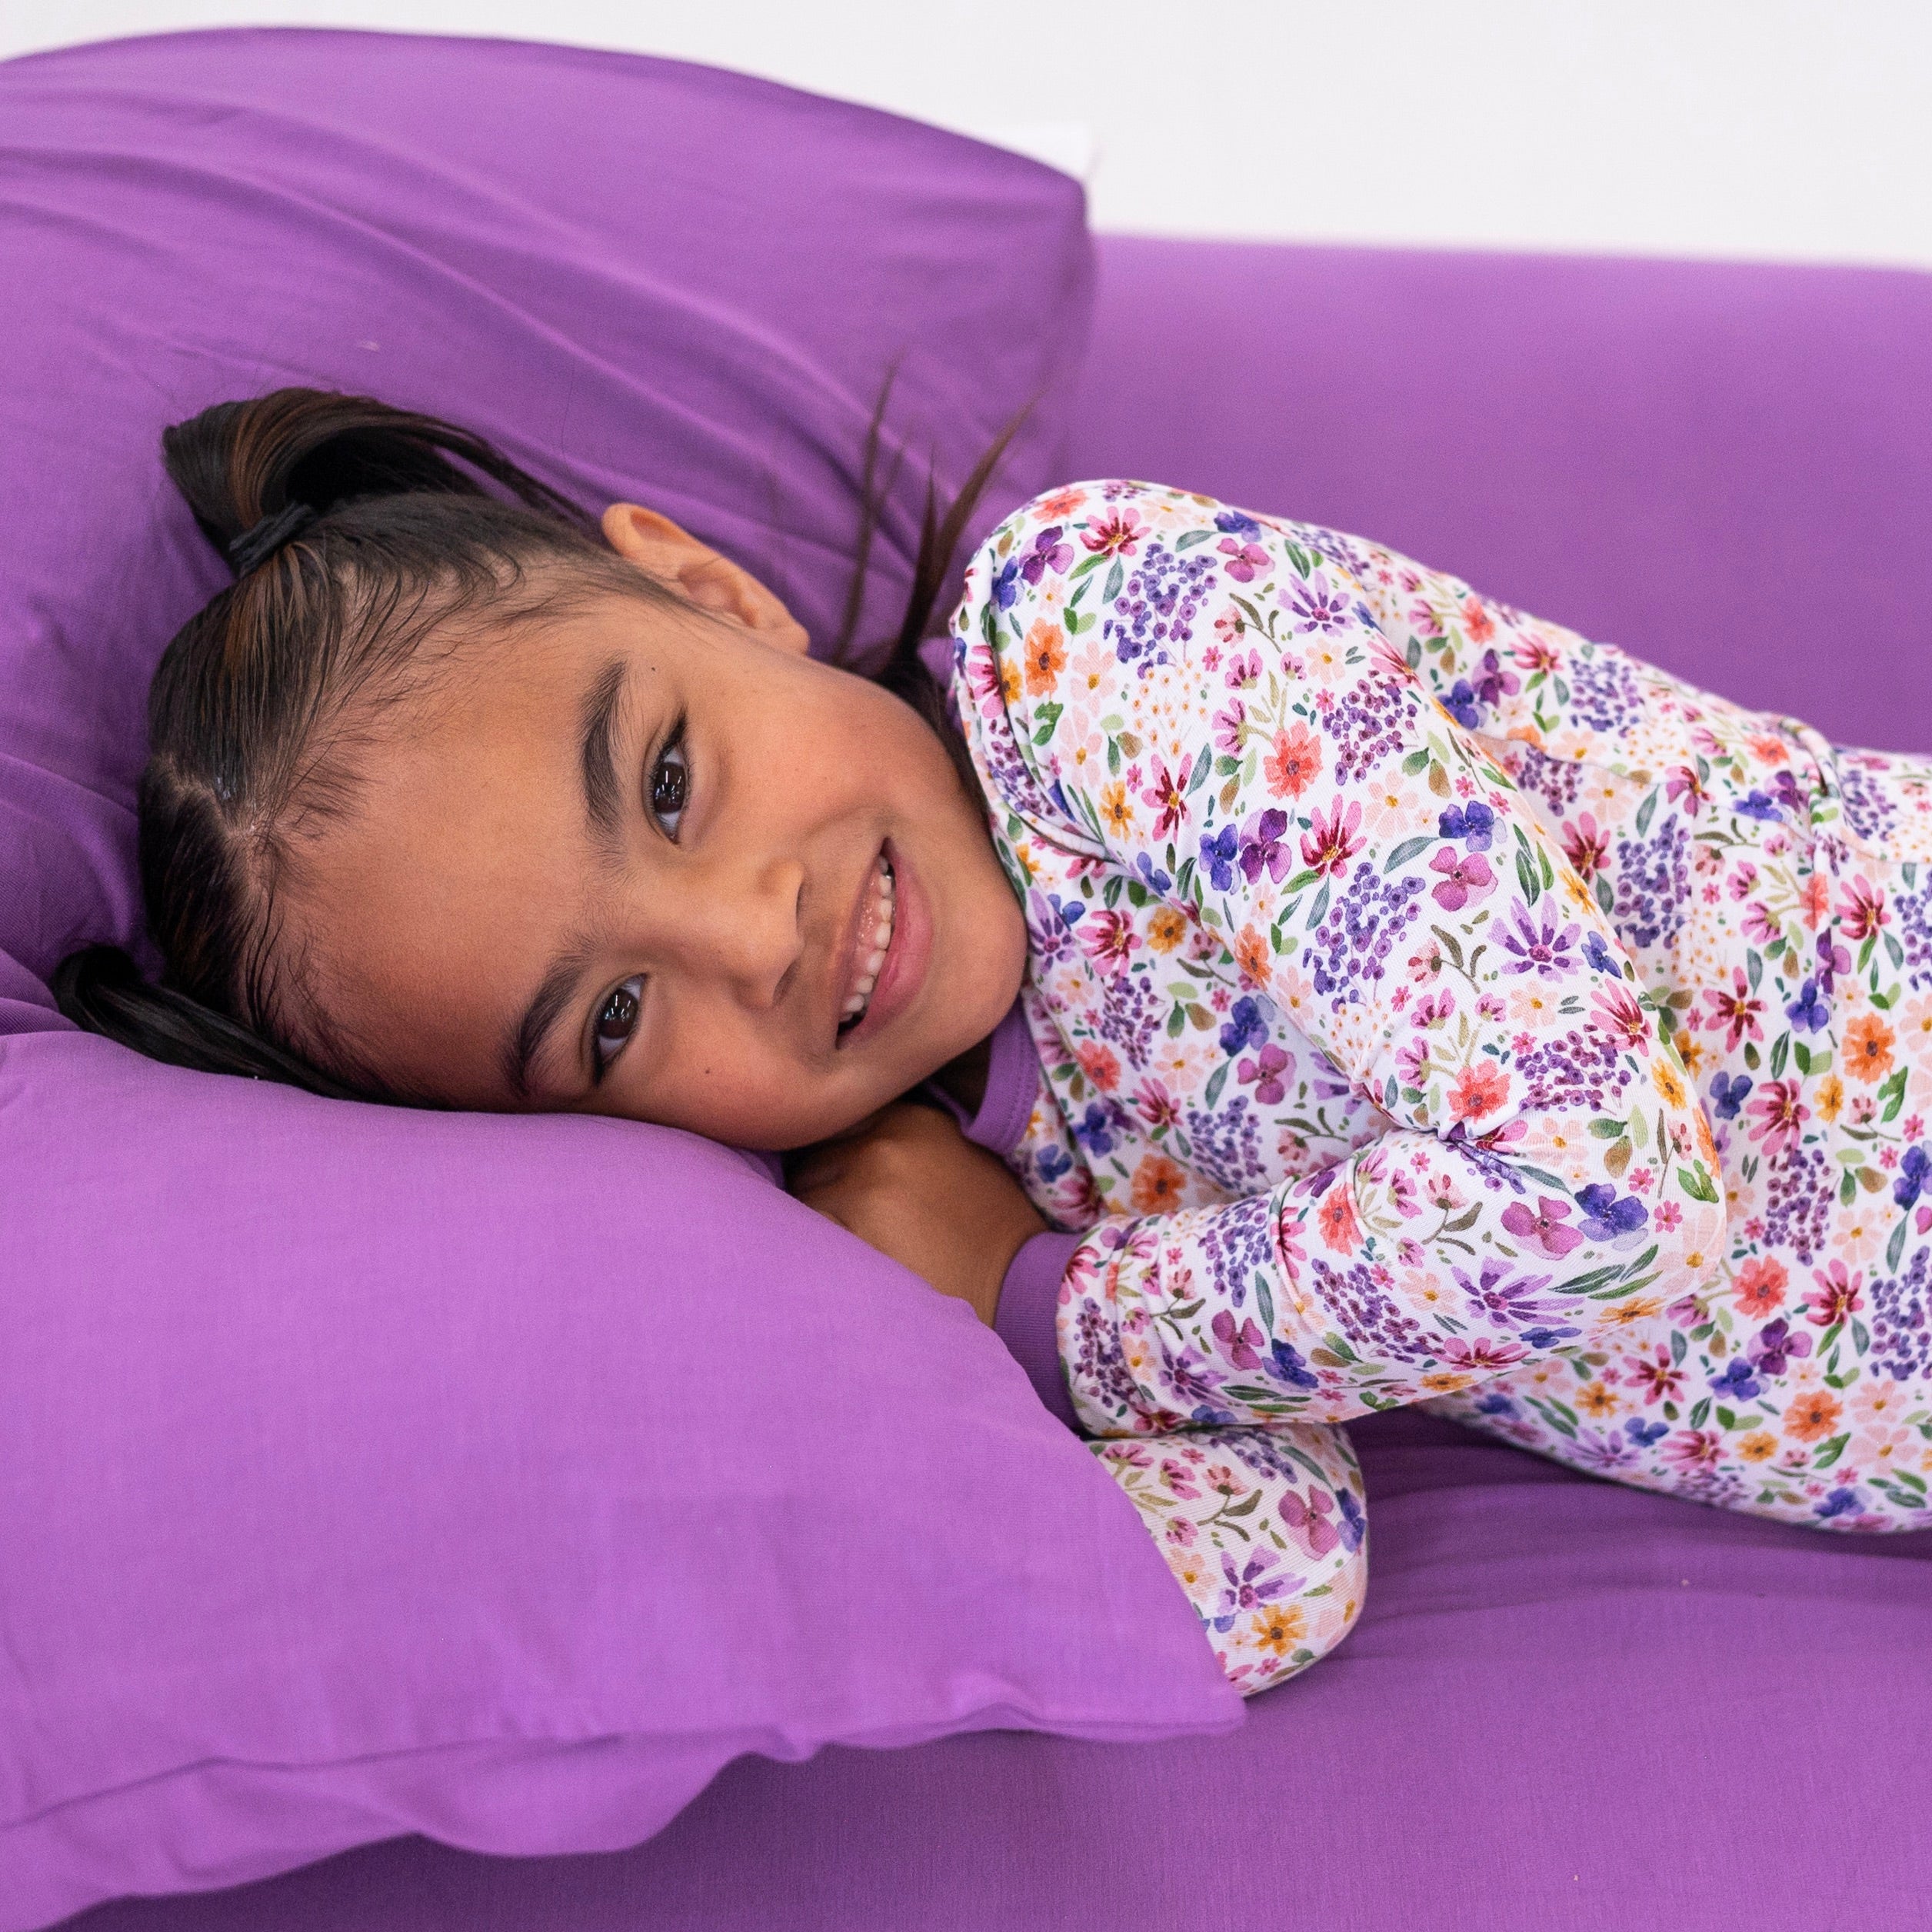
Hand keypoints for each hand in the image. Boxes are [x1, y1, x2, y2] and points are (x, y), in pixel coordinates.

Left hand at [786, 1101, 1045, 1325]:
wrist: (1016, 1285)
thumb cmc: (987, 1228)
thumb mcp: (954, 1155)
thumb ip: (903, 1139)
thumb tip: (845, 1140)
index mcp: (912, 1117)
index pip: (840, 1120)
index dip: (836, 1152)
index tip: (846, 1180)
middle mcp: (884, 1139)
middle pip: (813, 1153)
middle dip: (823, 1183)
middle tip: (851, 1220)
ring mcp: (864, 1180)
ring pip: (802, 1191)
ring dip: (817, 1216)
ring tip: (852, 1244)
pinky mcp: (851, 1224)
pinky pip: (804, 1229)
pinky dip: (816, 1246)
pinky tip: (847, 1264)